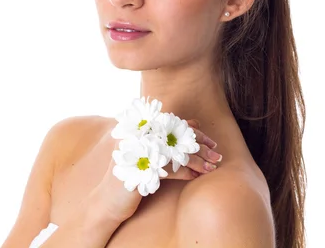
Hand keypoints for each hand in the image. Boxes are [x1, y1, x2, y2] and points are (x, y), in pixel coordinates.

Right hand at [89, 119, 221, 223]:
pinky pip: (166, 170)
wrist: (106, 202)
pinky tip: (196, 177)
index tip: (211, 143)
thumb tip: (195, 123)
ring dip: (196, 161)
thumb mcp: (150, 153)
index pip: (173, 124)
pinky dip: (184, 173)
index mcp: (138, 128)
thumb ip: (168, 137)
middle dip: (200, 147)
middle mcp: (134, 136)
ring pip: (174, 153)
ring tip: (212, 168)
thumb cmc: (131, 174)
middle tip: (217, 155)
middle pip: (175, 137)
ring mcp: (134, 153)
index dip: (195, 133)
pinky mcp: (136, 172)